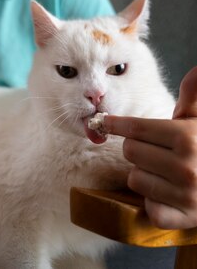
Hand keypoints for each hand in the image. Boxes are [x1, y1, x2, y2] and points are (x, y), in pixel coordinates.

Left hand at [104, 67, 196, 229]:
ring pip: (134, 179)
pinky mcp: (181, 219)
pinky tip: (169, 195)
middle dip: (139, 149)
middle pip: (130, 152)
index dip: (116, 124)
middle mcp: (186, 167)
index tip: (103, 121)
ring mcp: (185, 196)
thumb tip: (195, 70)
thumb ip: (192, 97)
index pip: (136, 129)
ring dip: (145, 175)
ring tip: (166, 173)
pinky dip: (154, 202)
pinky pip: (148, 206)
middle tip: (157, 151)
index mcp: (187, 139)